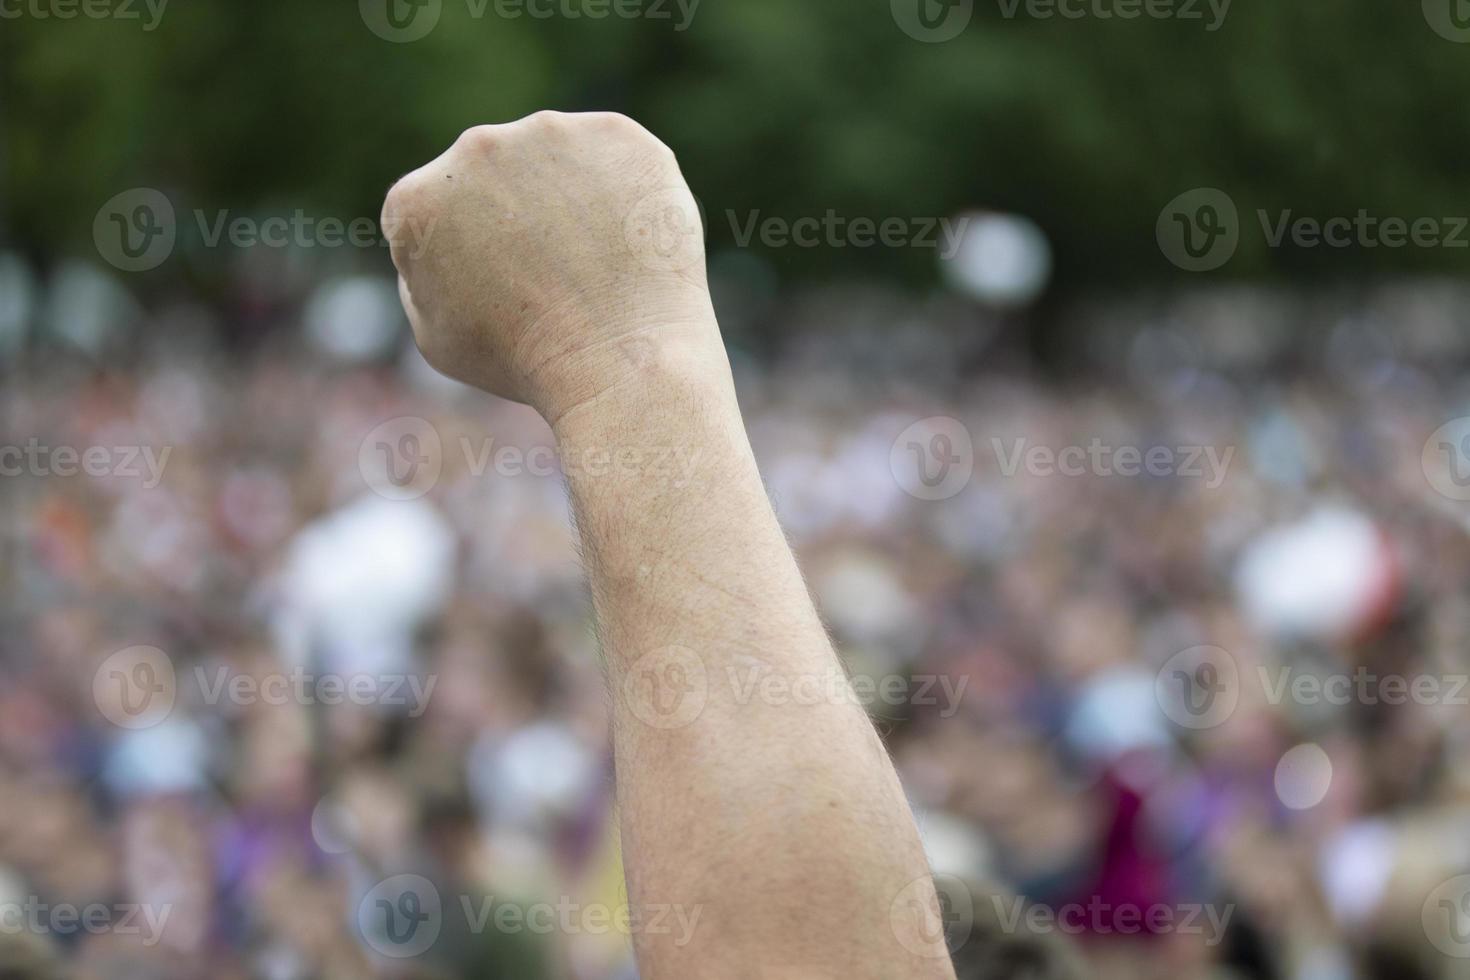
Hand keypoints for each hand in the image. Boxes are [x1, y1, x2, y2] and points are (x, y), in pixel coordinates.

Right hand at [381, 110, 717, 423]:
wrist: (619, 357)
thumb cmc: (526, 361)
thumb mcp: (436, 335)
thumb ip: (422, 272)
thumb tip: (442, 238)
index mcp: (415, 200)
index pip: (437, 211)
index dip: (472, 253)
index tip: (506, 289)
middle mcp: (474, 150)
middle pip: (496, 175)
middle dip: (520, 215)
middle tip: (559, 275)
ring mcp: (547, 133)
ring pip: (557, 161)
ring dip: (571, 198)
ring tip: (597, 263)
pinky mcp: (615, 133)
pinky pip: (615, 159)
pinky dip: (624, 192)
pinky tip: (629, 241)